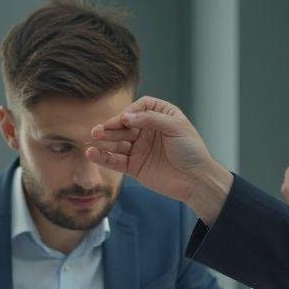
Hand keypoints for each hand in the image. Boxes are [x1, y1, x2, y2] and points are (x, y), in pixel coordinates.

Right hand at [85, 96, 233, 223]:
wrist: (196, 180)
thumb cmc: (192, 151)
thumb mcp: (176, 127)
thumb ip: (151, 119)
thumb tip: (126, 117)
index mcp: (160, 117)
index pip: (139, 108)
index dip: (130, 111)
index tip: (124, 119)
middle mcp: (147, 131)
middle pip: (124, 124)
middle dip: (111, 126)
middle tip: (99, 129)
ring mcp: (139, 149)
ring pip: (117, 142)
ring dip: (104, 140)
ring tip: (94, 138)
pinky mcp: (134, 166)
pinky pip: (115, 160)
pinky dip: (103, 157)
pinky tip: (92, 153)